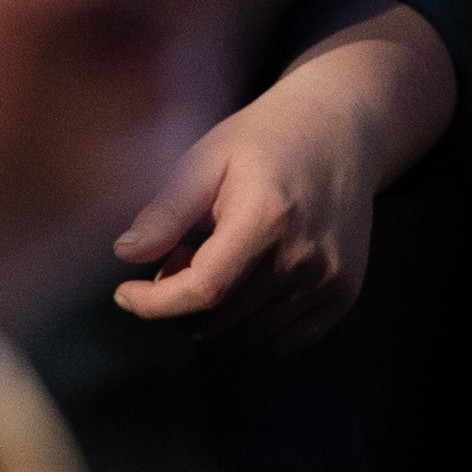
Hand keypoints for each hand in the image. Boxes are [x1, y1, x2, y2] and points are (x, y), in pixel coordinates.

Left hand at [111, 8, 445, 348]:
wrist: (344, 128)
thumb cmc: (267, 138)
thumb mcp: (207, 158)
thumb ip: (168, 210)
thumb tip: (125, 253)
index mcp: (266, 217)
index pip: (202, 292)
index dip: (153, 304)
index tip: (126, 293)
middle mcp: (303, 257)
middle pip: (219, 323)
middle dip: (181, 303)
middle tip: (182, 257)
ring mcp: (329, 279)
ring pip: (248, 339)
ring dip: (217, 317)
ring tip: (218, 265)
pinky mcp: (345, 291)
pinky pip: (285, 343)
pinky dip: (256, 329)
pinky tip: (250, 286)